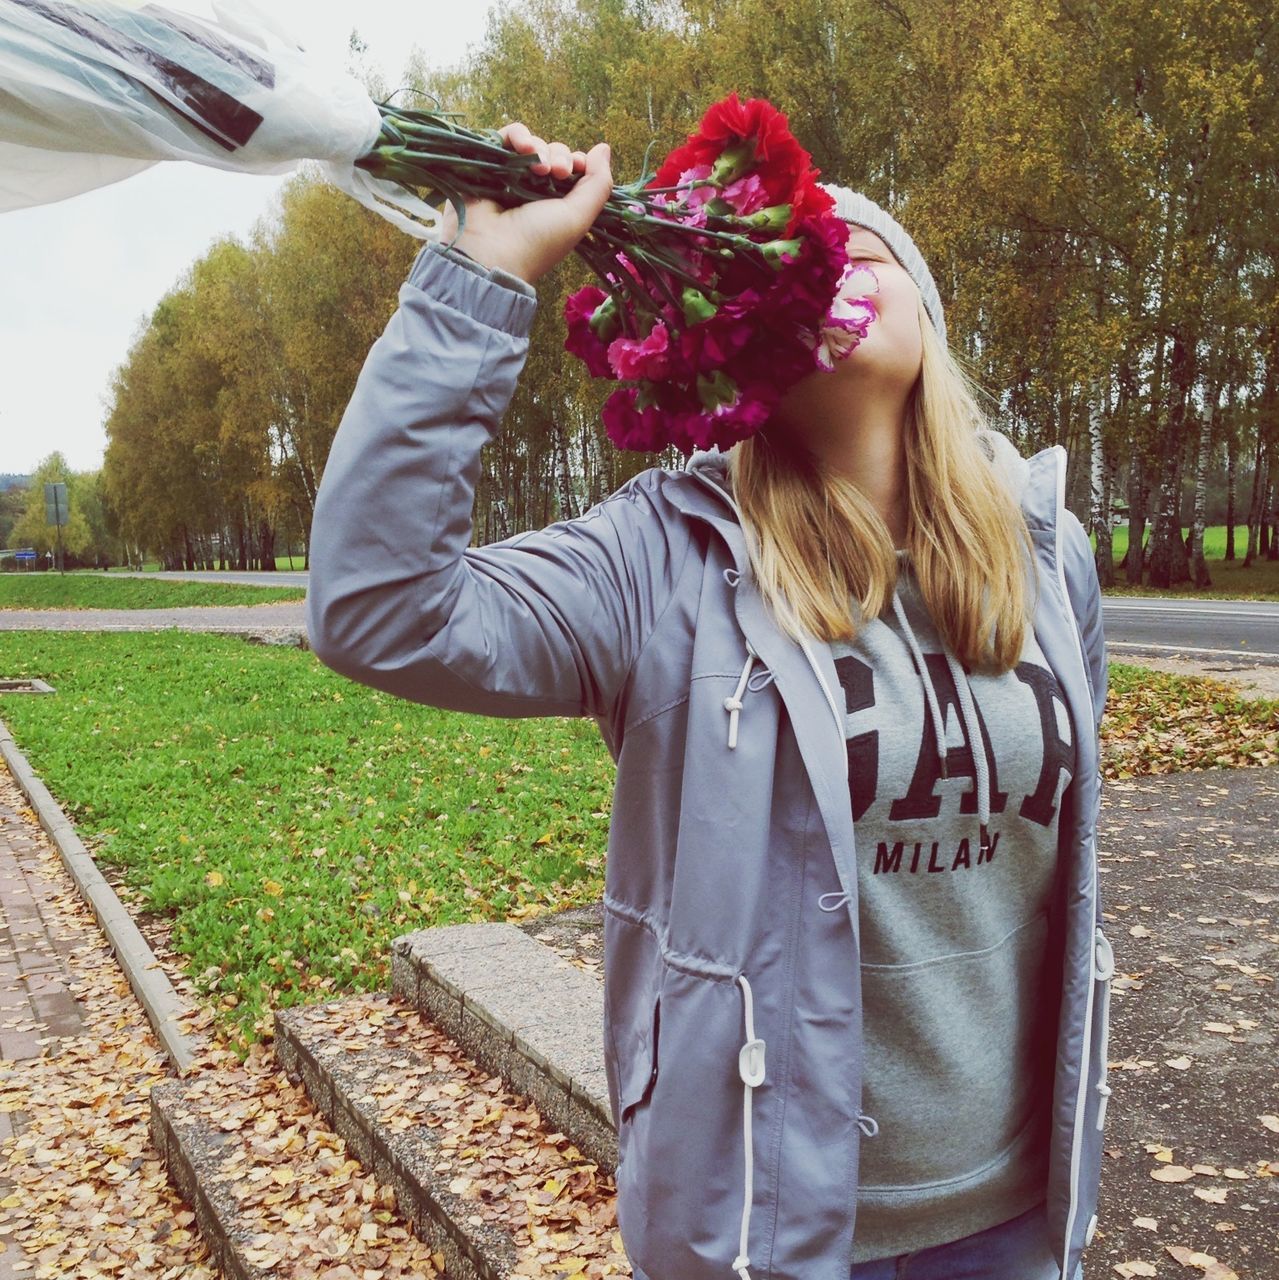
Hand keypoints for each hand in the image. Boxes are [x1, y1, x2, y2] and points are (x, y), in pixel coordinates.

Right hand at [439, 122, 611, 284]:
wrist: (491, 253)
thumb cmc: (538, 241)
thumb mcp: (579, 217)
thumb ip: (598, 184)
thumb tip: (604, 148)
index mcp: (557, 203)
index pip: (571, 168)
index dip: (577, 162)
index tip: (576, 168)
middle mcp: (534, 189)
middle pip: (553, 153)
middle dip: (560, 156)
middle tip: (557, 172)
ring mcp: (511, 177)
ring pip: (532, 145)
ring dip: (540, 148)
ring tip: (540, 166)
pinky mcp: (488, 165)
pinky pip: (505, 138)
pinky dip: (517, 135)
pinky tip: (524, 146)